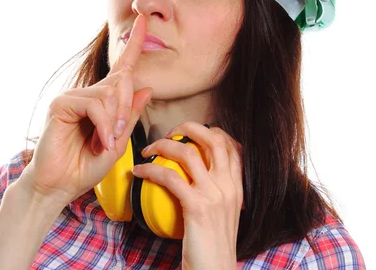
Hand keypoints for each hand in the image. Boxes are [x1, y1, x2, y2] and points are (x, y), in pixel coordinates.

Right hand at [19, 15, 151, 207]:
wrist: (59, 186)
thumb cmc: (85, 167)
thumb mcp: (118, 143)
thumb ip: (129, 116)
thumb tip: (146, 88)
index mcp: (103, 102)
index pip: (122, 68)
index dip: (134, 44)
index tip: (143, 20)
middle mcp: (88, 94)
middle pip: (122, 80)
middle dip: (126, 108)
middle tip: (117, 136)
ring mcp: (73, 97)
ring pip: (109, 94)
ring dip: (114, 122)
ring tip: (105, 143)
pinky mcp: (61, 103)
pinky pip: (95, 104)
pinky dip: (103, 125)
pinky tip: (100, 142)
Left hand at [132, 122, 242, 269]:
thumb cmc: (213, 248)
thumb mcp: (223, 216)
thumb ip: (216, 195)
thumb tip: (195, 180)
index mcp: (237, 187)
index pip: (231, 145)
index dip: (210, 131)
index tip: (190, 134)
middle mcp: (229, 186)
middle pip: (213, 139)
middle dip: (188, 127)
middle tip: (169, 133)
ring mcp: (214, 196)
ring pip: (187, 153)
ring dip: (163, 145)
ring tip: (148, 150)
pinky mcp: (197, 207)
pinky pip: (169, 177)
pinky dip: (150, 170)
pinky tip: (139, 172)